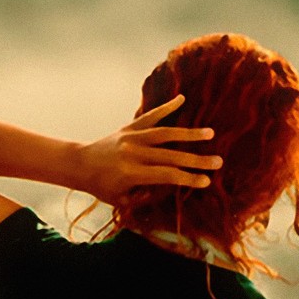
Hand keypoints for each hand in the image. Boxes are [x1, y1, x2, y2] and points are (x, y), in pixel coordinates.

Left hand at [74, 94, 220, 206]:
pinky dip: (166, 107)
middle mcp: (133, 153)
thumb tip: (171, 188)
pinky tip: (181, 98)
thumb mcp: (121, 199)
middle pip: (171, 156)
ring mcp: (131, 138)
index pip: (167, 176)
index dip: (188, 179)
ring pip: (165, 134)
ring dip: (189, 133)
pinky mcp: (129, 128)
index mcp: (131, 174)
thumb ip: (144, 195)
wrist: (79, 164)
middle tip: (219, 162)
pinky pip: (150, 117)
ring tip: (210, 133)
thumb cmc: (102, 187)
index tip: (207, 181)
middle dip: (197, 160)